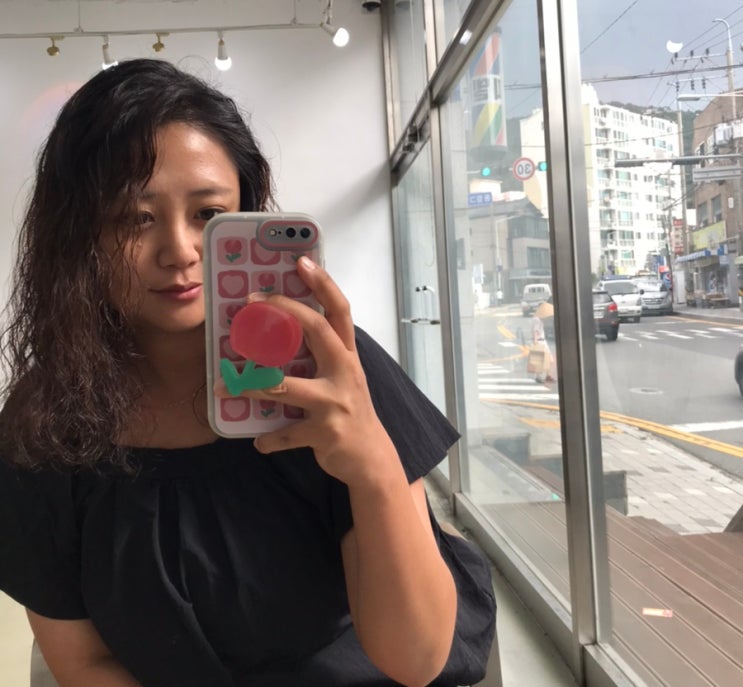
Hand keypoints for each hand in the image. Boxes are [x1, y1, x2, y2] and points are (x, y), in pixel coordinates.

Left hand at [216, 257, 398, 487]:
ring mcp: (336, 402)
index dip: (323, 284)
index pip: (339, 311)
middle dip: (284, 311)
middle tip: (251, 302)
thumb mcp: (343, 378)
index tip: (301, 261)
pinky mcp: (325, 432)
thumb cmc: (350, 412)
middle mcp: (345, 372)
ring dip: (252, 385)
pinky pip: (287, 433)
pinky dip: (269, 439)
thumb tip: (277, 338)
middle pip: (318, 330)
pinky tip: (258, 442)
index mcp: (347, 355)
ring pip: (287, 386)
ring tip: (224, 384)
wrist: (371, 458)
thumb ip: (320, 357)